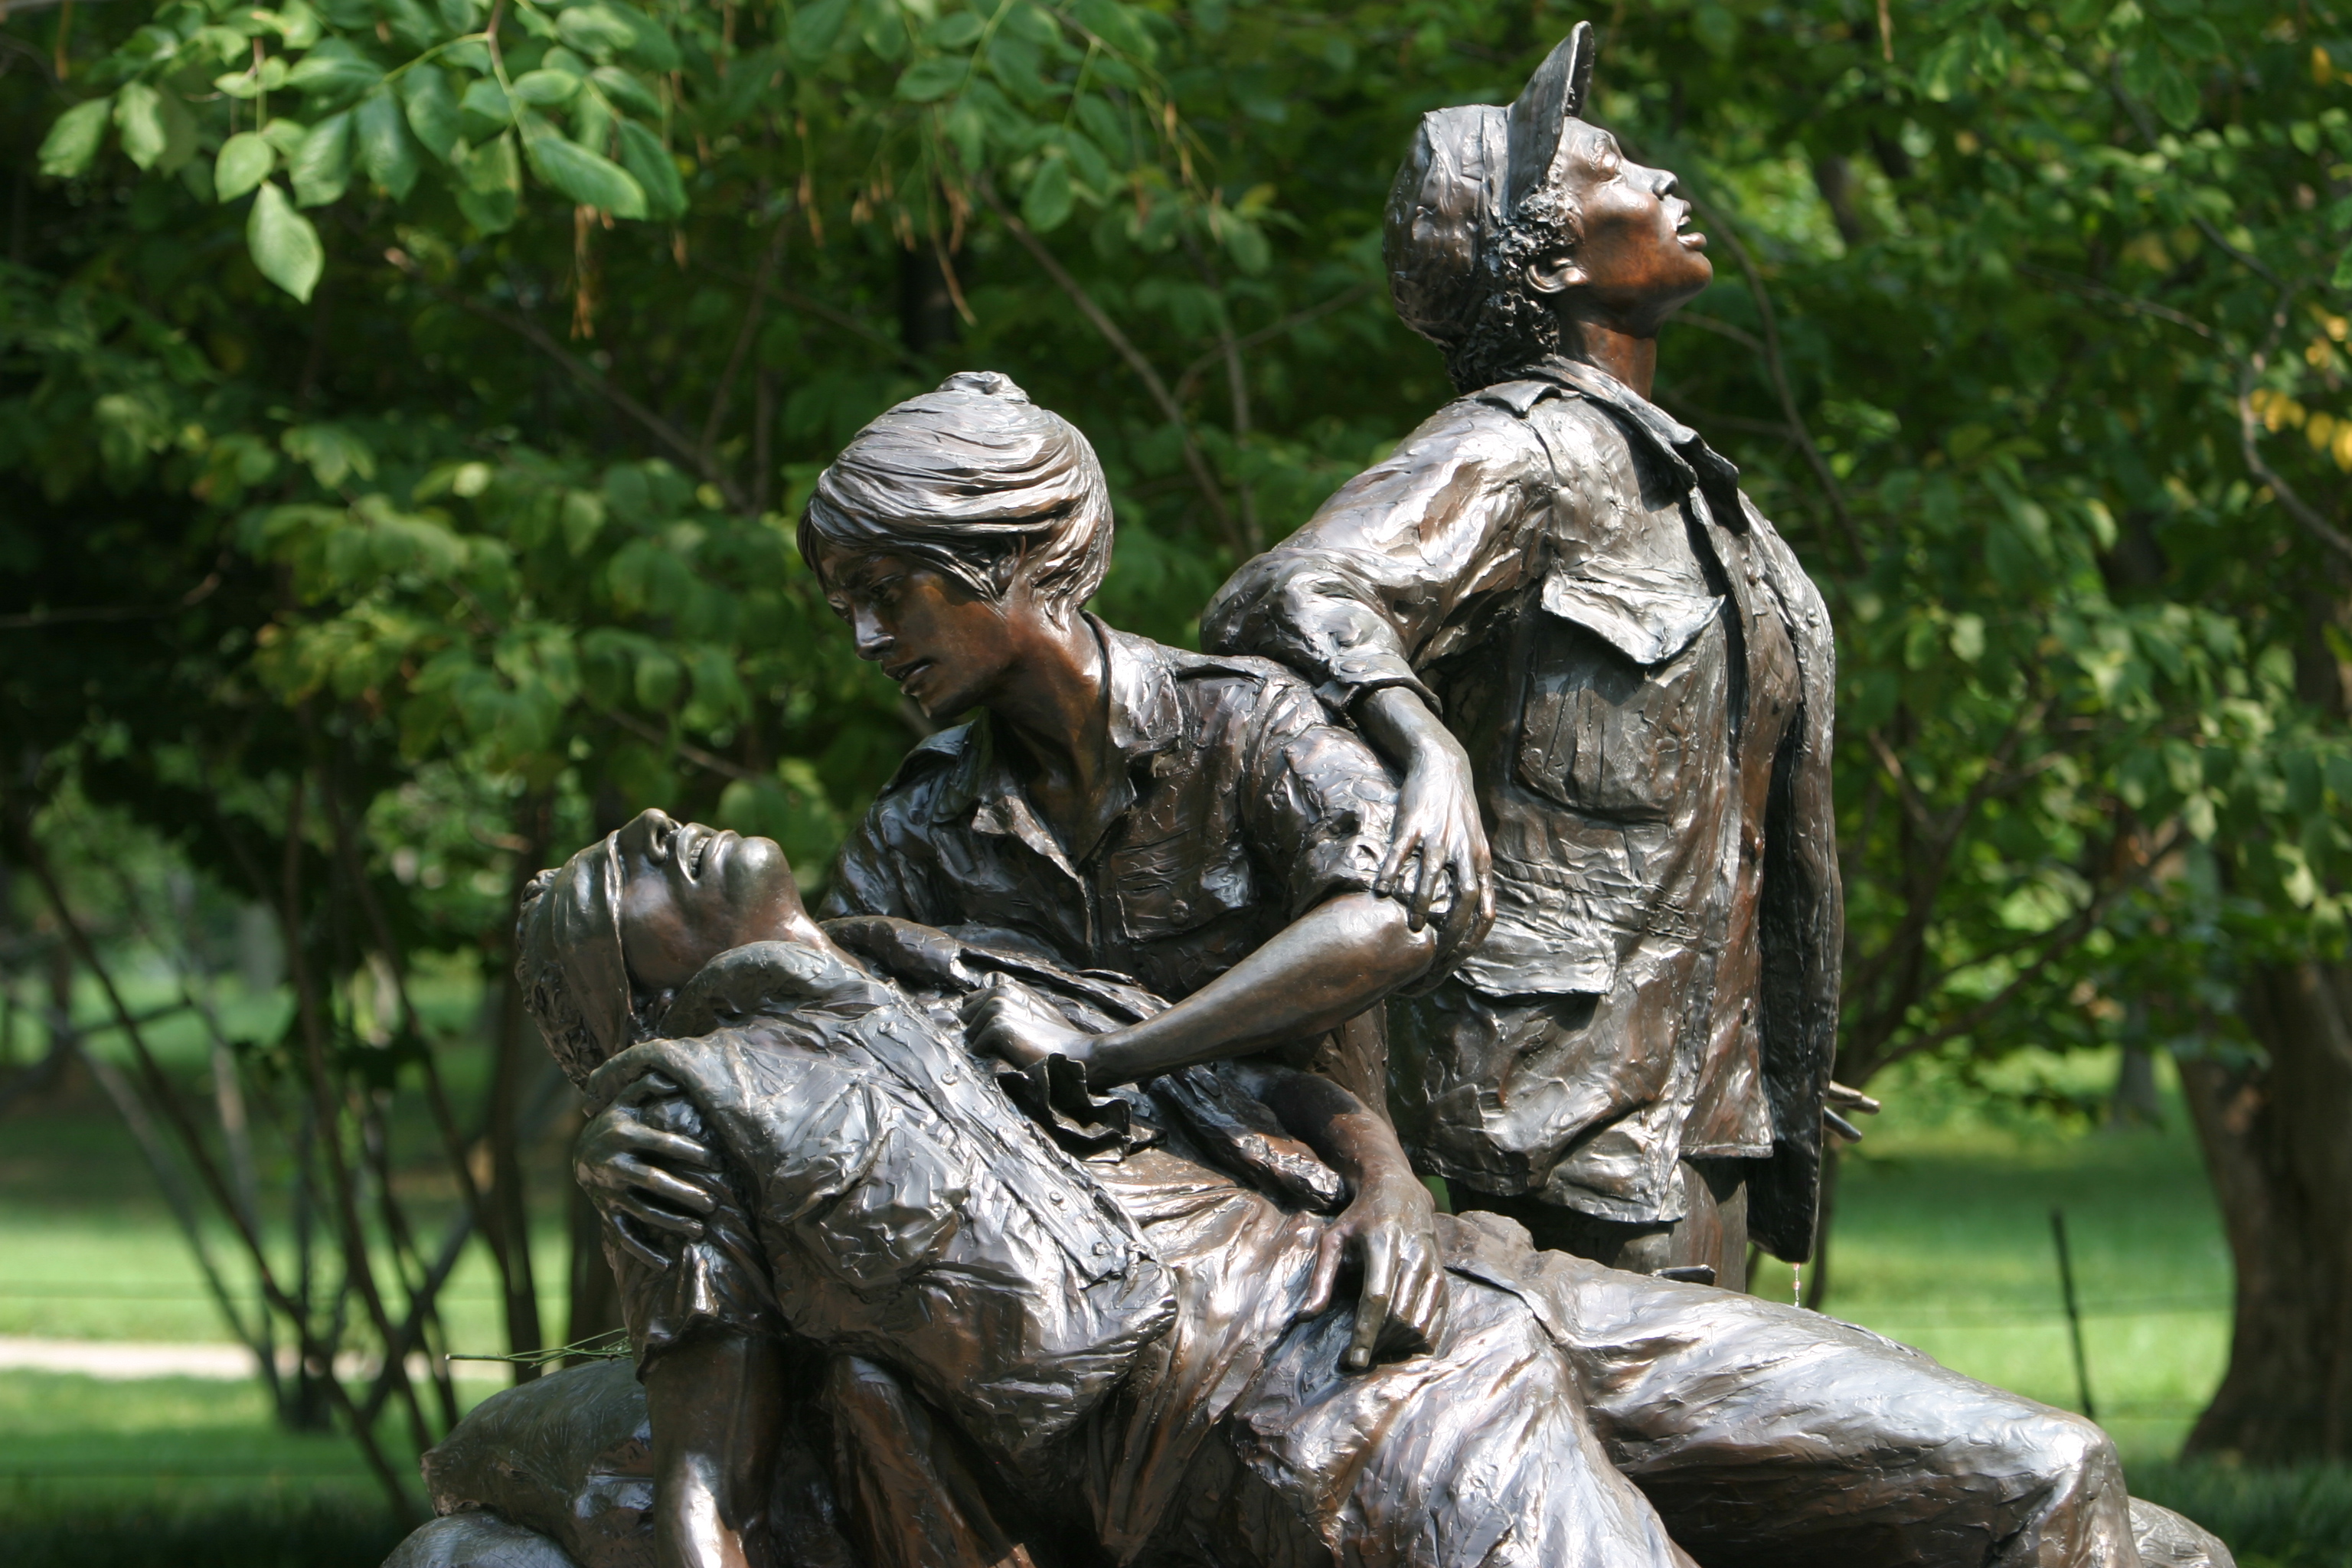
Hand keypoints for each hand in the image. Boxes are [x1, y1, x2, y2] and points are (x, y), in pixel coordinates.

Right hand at [574, 1080, 719, 1268]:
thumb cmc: (616, 1121)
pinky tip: (664, 1263)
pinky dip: (641, 1251)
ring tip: (699, 1229)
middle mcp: (614, 1164)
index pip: (660, 1143)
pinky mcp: (606, 1211)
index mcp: (623, 1133)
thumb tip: (673, 1077)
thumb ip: (648, 1085)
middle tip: (712, 1203)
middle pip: (652, 1181)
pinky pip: (623, 1234)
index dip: (688, 1151)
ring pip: (642, 1210)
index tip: (715, 1160)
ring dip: (670, 1222)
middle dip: (683, 1193)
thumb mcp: (627, 1099)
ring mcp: (609, 1191)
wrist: (579, 1152)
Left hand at [959, 974, 1093, 1069]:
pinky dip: (989, 1056)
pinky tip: (1009, 1056)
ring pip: (970, 1032)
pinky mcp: (999, 1025)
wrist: (1077, 1052)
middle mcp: (1001, 991)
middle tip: (1001, 1044)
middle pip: (965, 1015)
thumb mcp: (1034, 1011)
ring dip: (983, 1045)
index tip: (993, 1033)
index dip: (977, 1018)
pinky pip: (977, 1046)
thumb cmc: (1056, 1038)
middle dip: (976, 1030)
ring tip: (1008, 1050)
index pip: (971, 1000)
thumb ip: (1010, 1005)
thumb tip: (979, 1011)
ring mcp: (999, 1007)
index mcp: (1009, 987)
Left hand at [1304, 1164, 1448, 1371]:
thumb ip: (1321, 1278)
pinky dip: (1419, 1341)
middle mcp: (1414, 1256)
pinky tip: (1399, 1346)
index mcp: (1383, 1243)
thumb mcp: (1333, 1239)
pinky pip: (1437, 1321)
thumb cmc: (1360, 1218)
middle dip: (1377, 1344)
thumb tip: (1305, 1317)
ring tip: (1374, 1349)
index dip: (1365, 1333)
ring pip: (1419, 1322)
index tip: (1352, 1361)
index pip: (1377, 1298)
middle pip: (1399, 1316)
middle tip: (1357, 1357)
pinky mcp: (1443, 1278)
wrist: (1400, 1191)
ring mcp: (1433, 1268)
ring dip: (1396, 1345)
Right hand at [1361, 689, 1493, 959]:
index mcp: (1480, 858)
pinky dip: (1392, 874)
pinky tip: (1381, 892)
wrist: (1444, 765)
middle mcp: (1464, 850)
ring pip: (1433, 877)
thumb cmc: (1457, 810)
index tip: (1457, 958)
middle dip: (1452, 930)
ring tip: (1413, 927)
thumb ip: (1473, 872)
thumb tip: (1472, 911)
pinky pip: (1402, 853)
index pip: (1487, 905)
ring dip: (1423, 905)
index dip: (1475, 936)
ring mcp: (1438, 835)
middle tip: (1435, 953)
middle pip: (1467, 897)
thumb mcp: (1475, 841)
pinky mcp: (1414, 822)